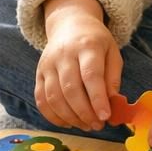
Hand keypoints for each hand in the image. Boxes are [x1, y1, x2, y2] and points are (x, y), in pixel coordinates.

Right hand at [35, 0, 120, 131]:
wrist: (70, 25)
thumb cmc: (95, 42)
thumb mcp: (112, 53)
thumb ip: (113, 79)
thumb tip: (113, 107)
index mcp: (87, 46)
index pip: (91, 75)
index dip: (97, 98)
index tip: (106, 117)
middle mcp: (64, 54)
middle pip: (70, 88)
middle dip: (85, 112)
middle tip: (97, 125)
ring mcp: (48, 64)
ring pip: (54, 97)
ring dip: (70, 117)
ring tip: (86, 125)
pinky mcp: (38, 74)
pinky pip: (41, 100)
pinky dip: (53, 116)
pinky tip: (69, 123)